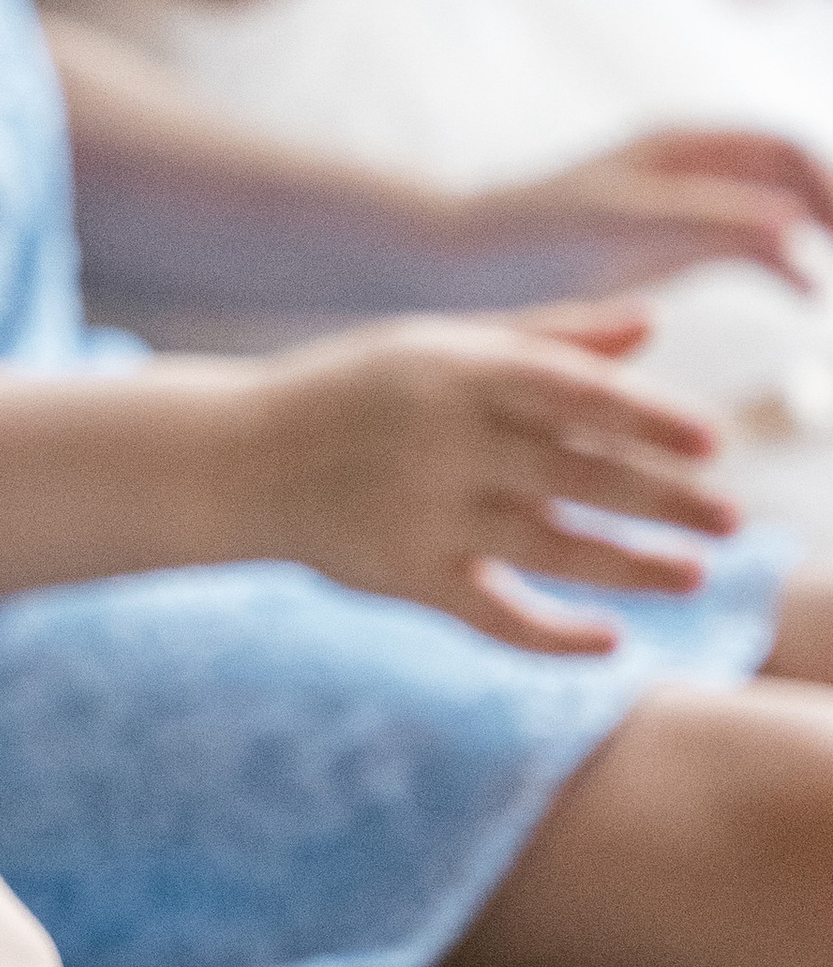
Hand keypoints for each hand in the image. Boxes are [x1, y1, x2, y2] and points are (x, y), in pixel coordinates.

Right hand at [248, 306, 734, 653]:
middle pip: (575, 473)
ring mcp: (423, 512)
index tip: (711, 441)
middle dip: (661, 498)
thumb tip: (653, 327)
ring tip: (694, 576)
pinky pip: (490, 615)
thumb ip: (548, 337)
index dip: (647, 417)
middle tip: (731, 519)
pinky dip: (550, 633)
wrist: (236, 457)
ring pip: (547, 545)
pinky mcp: (402, 575)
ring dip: (628, 566)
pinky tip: (608, 639)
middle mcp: (444, 440)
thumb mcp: (439, 348)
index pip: (572, 393)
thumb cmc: (353, 392)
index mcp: (458, 372)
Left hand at [453, 127, 832, 297]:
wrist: (461, 263)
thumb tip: (793, 231)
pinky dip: (785, 263)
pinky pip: (748, 246)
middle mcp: (690, 165)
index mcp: (683, 146)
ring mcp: (683, 204)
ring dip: (821, 233)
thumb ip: (706, 224)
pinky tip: (807, 295)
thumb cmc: (532, 236)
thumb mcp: (623, 229)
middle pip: (794, 173)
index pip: (787, 153)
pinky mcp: (668, 246)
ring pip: (778, 209)